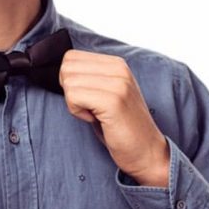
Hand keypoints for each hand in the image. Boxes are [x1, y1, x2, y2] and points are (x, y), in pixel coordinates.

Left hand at [59, 50, 169, 186]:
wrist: (146, 151)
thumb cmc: (120, 126)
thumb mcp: (106, 92)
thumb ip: (89, 77)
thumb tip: (62, 70)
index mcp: (116, 63)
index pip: (71, 57)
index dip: (71, 80)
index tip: (89, 98)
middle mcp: (119, 68)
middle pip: (67, 67)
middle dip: (70, 90)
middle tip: (91, 107)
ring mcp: (117, 83)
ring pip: (68, 81)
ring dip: (74, 103)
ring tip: (95, 114)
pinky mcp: (113, 100)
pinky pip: (73, 97)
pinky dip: (77, 112)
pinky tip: (96, 119)